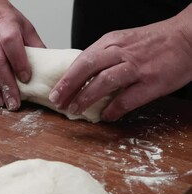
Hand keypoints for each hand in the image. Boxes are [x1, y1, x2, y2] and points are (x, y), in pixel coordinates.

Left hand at [49, 4, 191, 120]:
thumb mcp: (123, 42)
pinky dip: (114, 109)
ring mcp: (137, 67)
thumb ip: (104, 57)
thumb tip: (83, 78)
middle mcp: (121, 53)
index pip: (81, 60)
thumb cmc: (154, 42)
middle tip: (57, 102)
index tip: (55, 92)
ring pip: (104, 82)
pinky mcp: (152, 82)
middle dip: (69, 87)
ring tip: (75, 110)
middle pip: (87, 68)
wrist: (188, 37)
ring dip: (86, 98)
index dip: (66, 78)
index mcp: (111, 42)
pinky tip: (106, 116)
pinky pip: (127, 98)